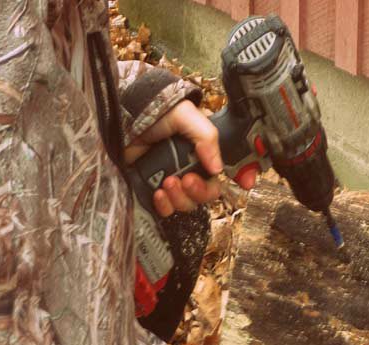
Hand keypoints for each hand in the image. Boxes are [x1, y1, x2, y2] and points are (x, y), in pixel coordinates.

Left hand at [124, 100, 256, 216]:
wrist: (123, 118)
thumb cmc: (156, 112)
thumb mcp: (187, 116)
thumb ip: (207, 138)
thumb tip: (217, 168)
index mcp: (205, 150)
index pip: (229, 169)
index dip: (242, 177)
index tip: (246, 184)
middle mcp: (191, 166)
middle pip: (208, 193)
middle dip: (200, 191)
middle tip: (187, 180)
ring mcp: (173, 179)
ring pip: (188, 204)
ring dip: (180, 198)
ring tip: (167, 182)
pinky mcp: (154, 188)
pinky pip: (167, 209)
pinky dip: (165, 206)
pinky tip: (158, 193)